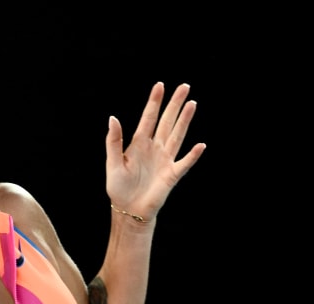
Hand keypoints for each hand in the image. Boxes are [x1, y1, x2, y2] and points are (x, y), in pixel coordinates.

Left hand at [105, 81, 205, 219]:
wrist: (128, 209)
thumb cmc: (118, 187)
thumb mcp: (113, 163)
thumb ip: (114, 141)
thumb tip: (113, 118)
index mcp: (139, 144)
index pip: (148, 118)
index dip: (154, 102)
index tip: (160, 85)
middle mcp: (154, 148)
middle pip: (166, 121)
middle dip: (175, 104)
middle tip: (184, 86)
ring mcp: (165, 160)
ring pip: (177, 135)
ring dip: (185, 120)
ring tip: (192, 104)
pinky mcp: (172, 174)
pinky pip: (184, 163)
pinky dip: (193, 155)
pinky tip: (200, 145)